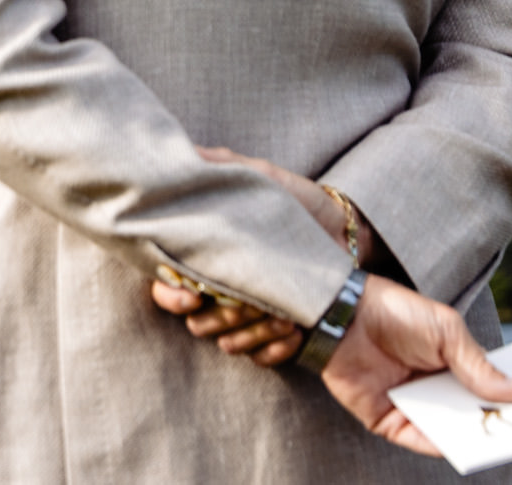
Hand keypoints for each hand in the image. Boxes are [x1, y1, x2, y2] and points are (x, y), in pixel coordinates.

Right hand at [145, 145, 377, 363]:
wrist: (345, 229)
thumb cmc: (296, 201)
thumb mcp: (258, 177)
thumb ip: (217, 167)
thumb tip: (178, 154)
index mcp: (206, 255)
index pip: (166, 284)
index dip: (171, 294)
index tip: (192, 293)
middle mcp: (218, 290)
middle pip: (195, 320)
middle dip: (221, 314)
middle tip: (249, 303)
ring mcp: (245, 317)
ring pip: (225, 342)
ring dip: (250, 333)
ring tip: (283, 316)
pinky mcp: (273, 335)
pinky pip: (259, 358)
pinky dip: (275, 350)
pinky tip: (294, 333)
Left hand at [322, 275, 511, 455]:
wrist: (345, 314)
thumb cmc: (396, 313)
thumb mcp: (447, 332)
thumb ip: (478, 365)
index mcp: (453, 363)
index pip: (488, 387)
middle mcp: (435, 388)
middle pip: (472, 414)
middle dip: (497, 421)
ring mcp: (412, 405)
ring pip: (449, 431)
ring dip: (472, 436)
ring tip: (500, 438)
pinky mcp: (388, 421)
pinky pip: (419, 440)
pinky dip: (439, 444)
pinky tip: (460, 444)